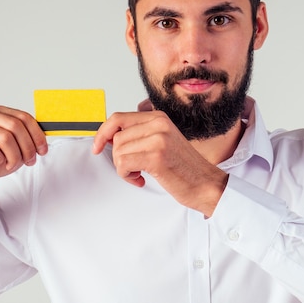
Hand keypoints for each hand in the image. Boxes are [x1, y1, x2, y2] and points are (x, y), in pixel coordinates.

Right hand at [0, 106, 46, 213]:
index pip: (23, 117)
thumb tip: (45, 136)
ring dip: (13, 156)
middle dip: (27, 147)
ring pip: (4, 137)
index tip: (43, 150)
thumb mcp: (15, 149)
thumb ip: (27, 139)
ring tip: (10, 164)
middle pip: (15, 126)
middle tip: (29, 161)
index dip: (37, 134)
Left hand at [93, 111, 227, 216]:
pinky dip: (127, 175)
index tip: (97, 146)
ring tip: (141, 174)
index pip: (118, 118)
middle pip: (116, 137)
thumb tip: (108, 137)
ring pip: (118, 151)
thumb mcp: (162, 142)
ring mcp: (158, 139)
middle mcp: (159, 124)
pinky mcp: (156, 156)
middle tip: (133, 168)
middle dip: (118, 157)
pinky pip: (123, 163)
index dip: (102, 133)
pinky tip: (141, 179)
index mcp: (159, 117)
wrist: (206, 185)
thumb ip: (139, 135)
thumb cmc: (184, 168)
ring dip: (124, 168)